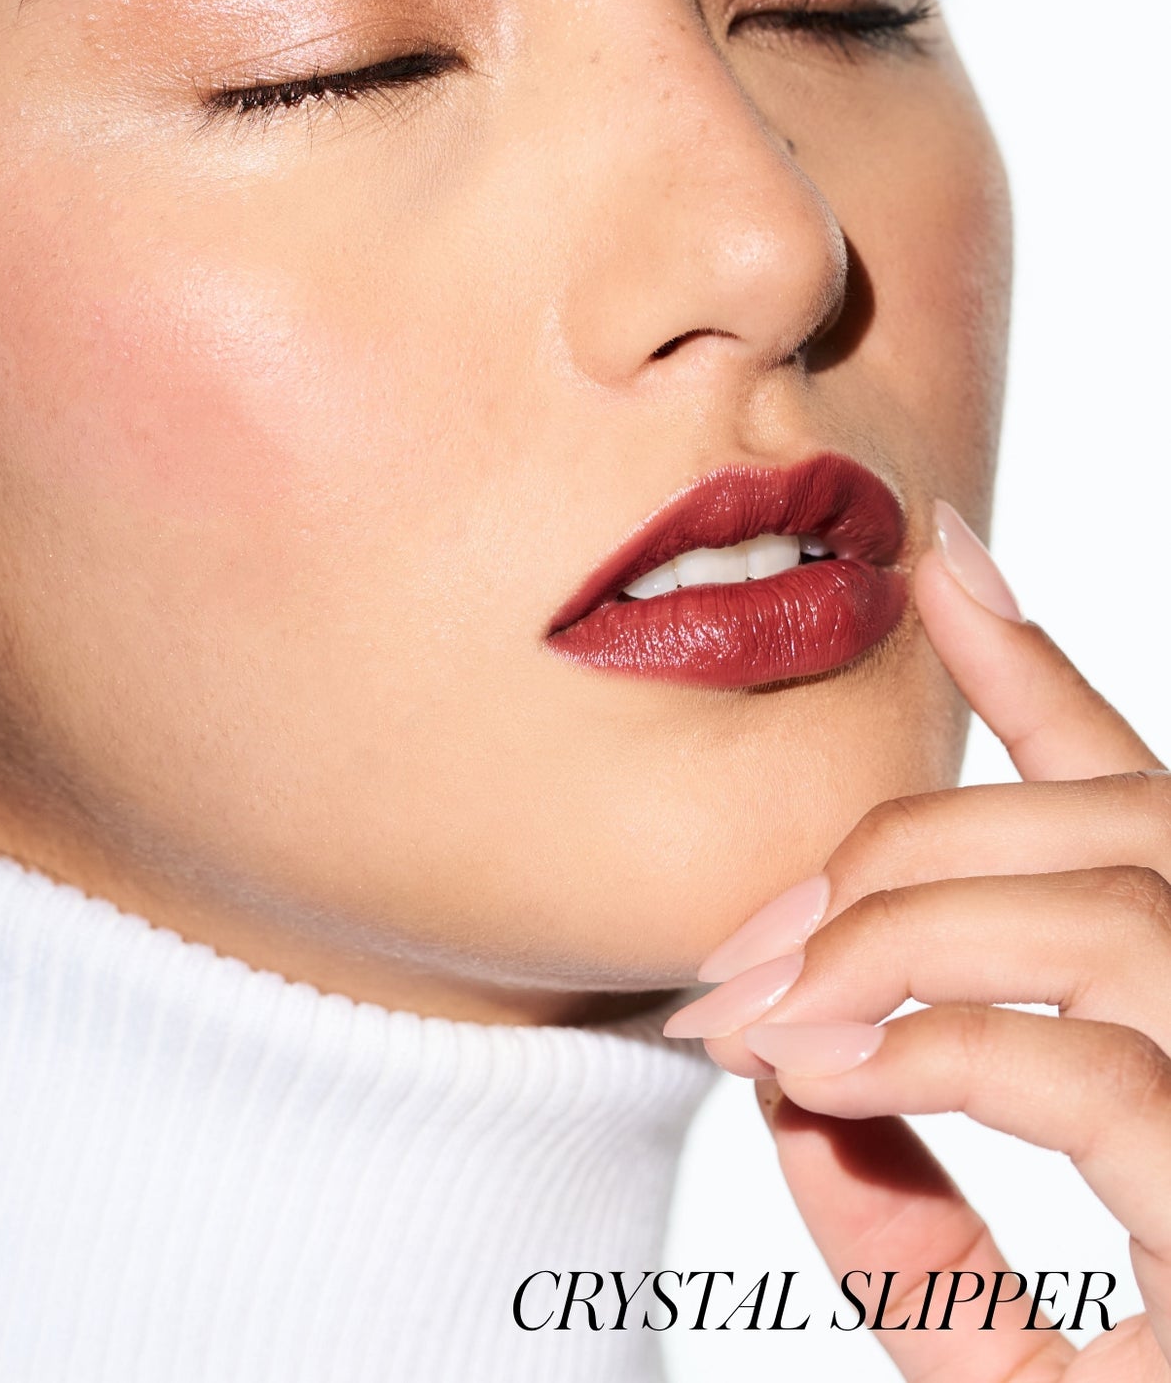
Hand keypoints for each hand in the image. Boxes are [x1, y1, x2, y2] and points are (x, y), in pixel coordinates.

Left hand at [665, 500, 1170, 1379]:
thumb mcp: (998, 1348)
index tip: (938, 560)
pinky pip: (1118, 1070)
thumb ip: (907, 1216)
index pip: (1138, 804)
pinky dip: (950, 1049)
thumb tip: (795, 1082)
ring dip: (904, 936)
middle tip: (734, 950)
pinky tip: (823, 1076)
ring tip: (758, 1016)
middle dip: (894, 857)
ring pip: (1113, 910)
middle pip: (1107, 834)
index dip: (1040, 664)